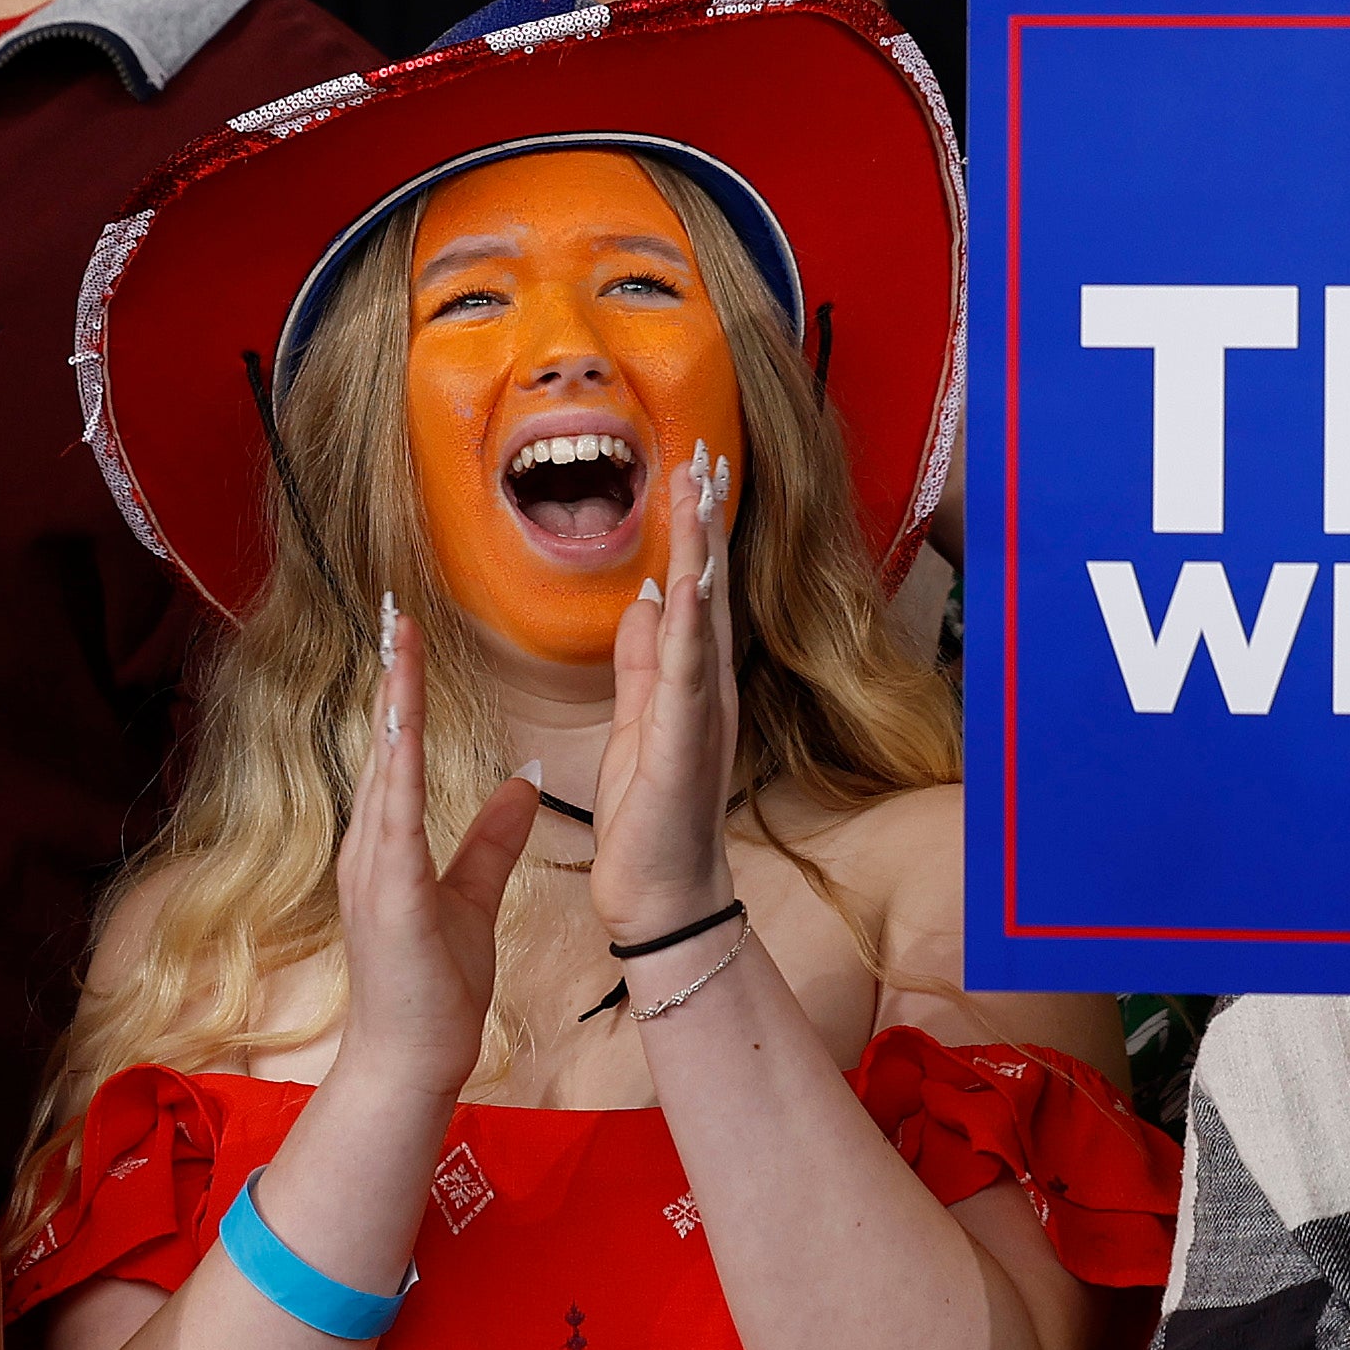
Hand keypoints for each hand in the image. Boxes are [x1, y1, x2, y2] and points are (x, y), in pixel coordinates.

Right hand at [331, 603, 536, 1101]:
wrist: (408, 1064)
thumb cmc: (434, 992)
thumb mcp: (471, 900)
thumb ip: (491, 839)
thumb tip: (523, 780)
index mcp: (388, 845)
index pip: (398, 752)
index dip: (403, 692)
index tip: (411, 635)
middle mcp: (369, 846)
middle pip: (382, 744)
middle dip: (389, 677)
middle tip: (397, 610)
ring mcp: (370, 869)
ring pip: (382, 768)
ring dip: (390, 705)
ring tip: (398, 645)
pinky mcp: (385, 895)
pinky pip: (393, 819)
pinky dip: (397, 768)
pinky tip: (401, 728)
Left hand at [591, 444, 741, 947]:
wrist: (662, 897)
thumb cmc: (650, 816)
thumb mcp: (638, 723)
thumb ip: (644, 663)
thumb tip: (648, 599)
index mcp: (693, 682)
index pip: (698, 591)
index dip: (697, 530)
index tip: (693, 470)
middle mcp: (708, 689)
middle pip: (712, 588)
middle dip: (707, 519)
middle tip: (704, 452)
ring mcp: (701, 713)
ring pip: (705, 615)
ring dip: (704, 550)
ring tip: (701, 489)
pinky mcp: (681, 743)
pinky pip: (687, 674)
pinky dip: (691, 625)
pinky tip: (690, 581)